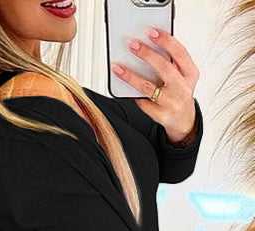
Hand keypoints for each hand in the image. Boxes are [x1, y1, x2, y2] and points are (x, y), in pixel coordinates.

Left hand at [111, 28, 199, 144]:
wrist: (183, 119)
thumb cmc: (179, 91)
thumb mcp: (183, 75)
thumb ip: (171, 62)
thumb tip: (148, 45)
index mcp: (190, 73)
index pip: (179, 53)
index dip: (165, 41)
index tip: (151, 32)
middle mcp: (182, 88)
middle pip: (163, 68)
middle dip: (146, 54)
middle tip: (132, 45)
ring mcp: (171, 103)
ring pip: (148, 87)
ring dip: (131, 76)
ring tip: (118, 67)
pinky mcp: (161, 115)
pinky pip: (143, 102)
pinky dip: (133, 94)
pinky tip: (124, 86)